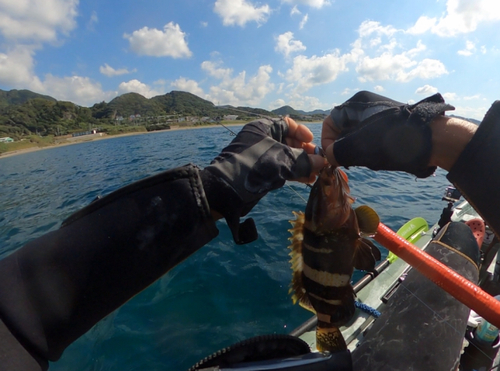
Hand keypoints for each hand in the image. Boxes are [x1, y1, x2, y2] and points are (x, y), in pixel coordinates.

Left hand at [201, 117, 324, 243]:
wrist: (227, 191)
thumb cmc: (254, 167)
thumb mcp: (282, 161)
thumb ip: (304, 160)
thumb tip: (322, 161)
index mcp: (262, 127)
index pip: (286, 124)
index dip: (301, 132)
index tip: (311, 141)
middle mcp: (261, 138)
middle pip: (288, 141)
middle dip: (304, 152)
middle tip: (317, 161)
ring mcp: (260, 156)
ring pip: (286, 157)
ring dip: (301, 165)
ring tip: (316, 173)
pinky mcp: (260, 172)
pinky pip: (281, 169)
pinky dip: (293, 173)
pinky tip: (307, 180)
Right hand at [321, 91, 454, 177]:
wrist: (434, 140)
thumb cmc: (394, 142)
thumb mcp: (359, 148)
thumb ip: (337, 151)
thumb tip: (330, 155)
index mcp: (357, 102)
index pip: (330, 123)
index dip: (328, 143)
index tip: (334, 159)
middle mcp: (367, 103)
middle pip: (342, 129)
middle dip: (344, 148)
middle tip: (351, 163)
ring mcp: (380, 112)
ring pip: (356, 135)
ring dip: (358, 150)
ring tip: (370, 159)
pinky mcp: (391, 121)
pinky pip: (370, 136)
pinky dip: (370, 148)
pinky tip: (381, 157)